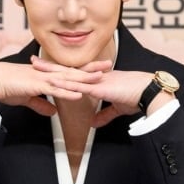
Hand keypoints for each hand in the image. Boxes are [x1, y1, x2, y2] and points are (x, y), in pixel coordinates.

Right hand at [0, 57, 112, 116]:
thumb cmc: (5, 87)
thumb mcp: (27, 98)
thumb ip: (41, 104)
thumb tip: (53, 112)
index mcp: (45, 76)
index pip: (69, 73)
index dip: (85, 71)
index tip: (99, 70)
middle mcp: (46, 74)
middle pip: (73, 72)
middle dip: (91, 69)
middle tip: (109, 65)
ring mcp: (41, 79)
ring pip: (67, 79)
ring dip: (84, 79)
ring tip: (100, 78)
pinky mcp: (35, 85)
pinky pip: (54, 89)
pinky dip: (67, 91)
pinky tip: (79, 93)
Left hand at [29, 57, 157, 127]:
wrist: (150, 93)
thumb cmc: (138, 98)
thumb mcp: (118, 108)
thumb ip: (104, 115)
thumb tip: (93, 123)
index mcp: (99, 80)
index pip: (76, 74)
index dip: (61, 71)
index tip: (48, 68)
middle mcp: (96, 77)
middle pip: (68, 70)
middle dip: (50, 66)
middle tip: (33, 60)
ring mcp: (97, 81)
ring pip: (70, 75)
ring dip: (53, 72)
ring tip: (37, 68)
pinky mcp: (100, 88)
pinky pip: (80, 86)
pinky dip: (66, 85)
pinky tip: (54, 83)